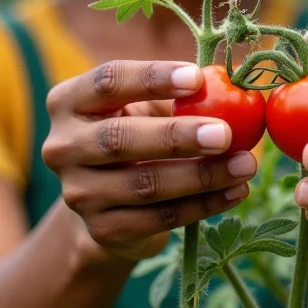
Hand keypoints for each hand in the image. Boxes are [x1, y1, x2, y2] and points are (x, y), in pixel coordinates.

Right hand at [42, 60, 256, 261]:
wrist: (107, 200)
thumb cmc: (137, 131)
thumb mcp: (146, 106)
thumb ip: (178, 93)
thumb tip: (234, 79)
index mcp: (69, 101)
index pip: (107, 81)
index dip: (152, 78)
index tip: (198, 78)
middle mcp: (62, 146)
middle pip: (119, 138)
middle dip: (176, 136)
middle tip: (225, 133)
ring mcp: (77, 193)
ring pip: (144, 184)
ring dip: (201, 176)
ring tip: (245, 164)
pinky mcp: (101, 230)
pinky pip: (159, 218)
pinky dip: (203, 205)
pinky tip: (235, 192)